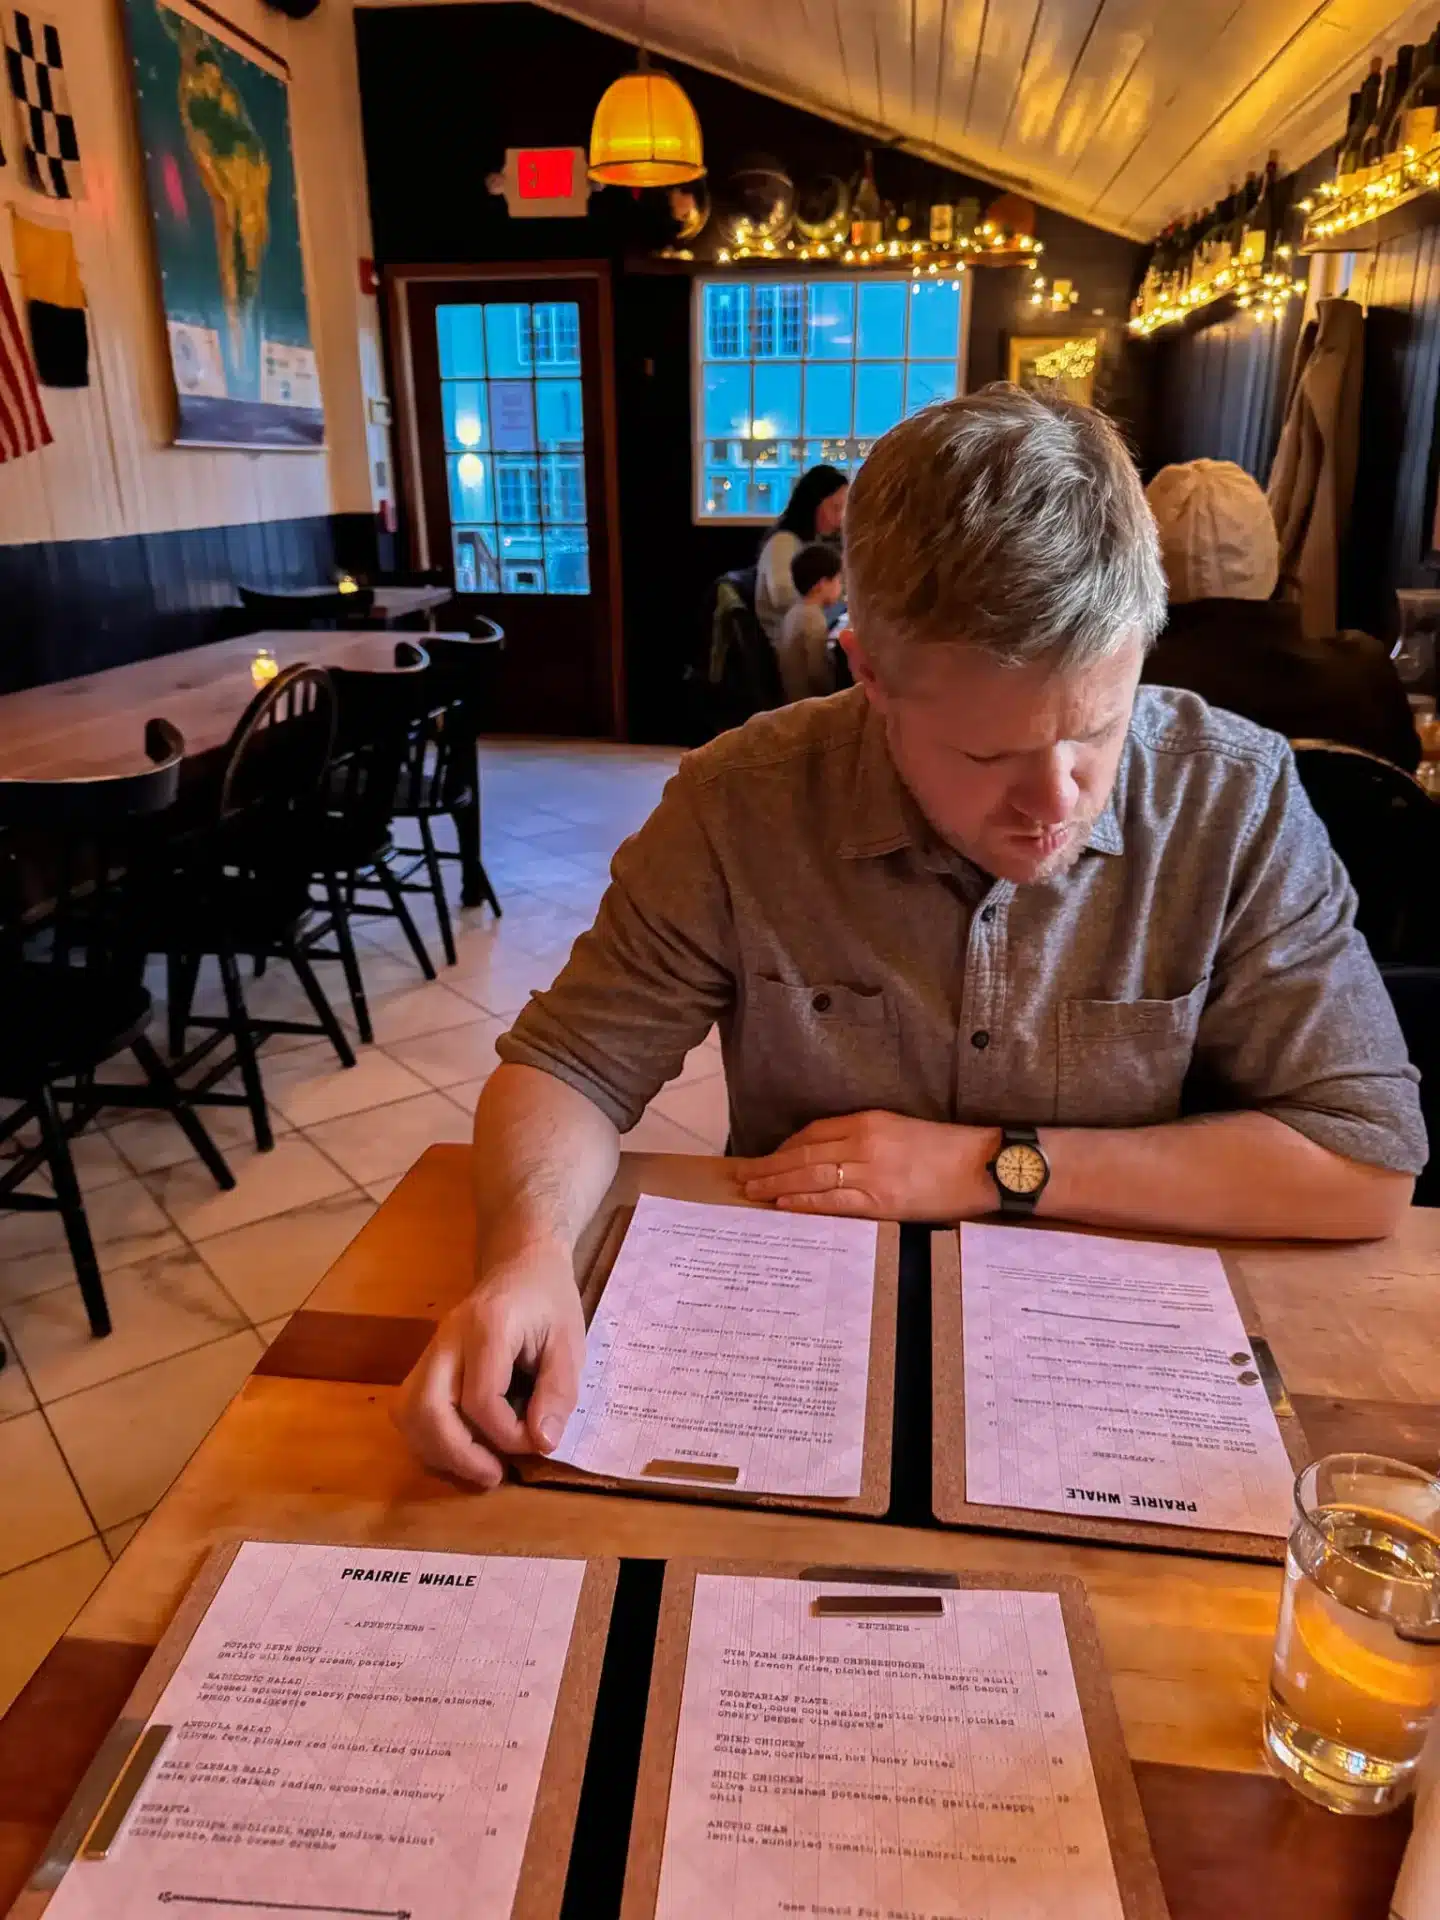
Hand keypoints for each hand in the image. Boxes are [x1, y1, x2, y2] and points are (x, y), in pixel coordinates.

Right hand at [395, 1242, 584, 1488]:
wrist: (521, 1264)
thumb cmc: (549, 1302)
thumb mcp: (570, 1342)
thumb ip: (558, 1391)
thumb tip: (543, 1443)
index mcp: (488, 1326)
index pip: (480, 1397)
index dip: (507, 1434)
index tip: (538, 1440)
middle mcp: (448, 1338)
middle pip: (425, 1407)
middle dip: (457, 1454)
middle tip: (494, 1475)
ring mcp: (430, 1349)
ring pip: (407, 1411)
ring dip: (438, 1451)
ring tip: (479, 1467)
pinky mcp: (425, 1363)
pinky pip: (409, 1409)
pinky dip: (429, 1439)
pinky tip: (463, 1448)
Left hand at [736, 1112, 998, 1220]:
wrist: (983, 1165)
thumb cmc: (947, 1149)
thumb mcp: (901, 1131)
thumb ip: (867, 1139)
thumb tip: (833, 1156)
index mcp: (869, 1121)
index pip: (814, 1132)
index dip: (785, 1147)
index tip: (768, 1158)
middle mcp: (864, 1142)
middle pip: (803, 1154)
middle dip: (768, 1166)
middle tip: (742, 1176)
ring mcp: (870, 1172)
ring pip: (810, 1177)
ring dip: (775, 1184)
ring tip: (752, 1191)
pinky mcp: (880, 1200)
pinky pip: (832, 1201)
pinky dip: (803, 1202)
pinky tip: (783, 1204)